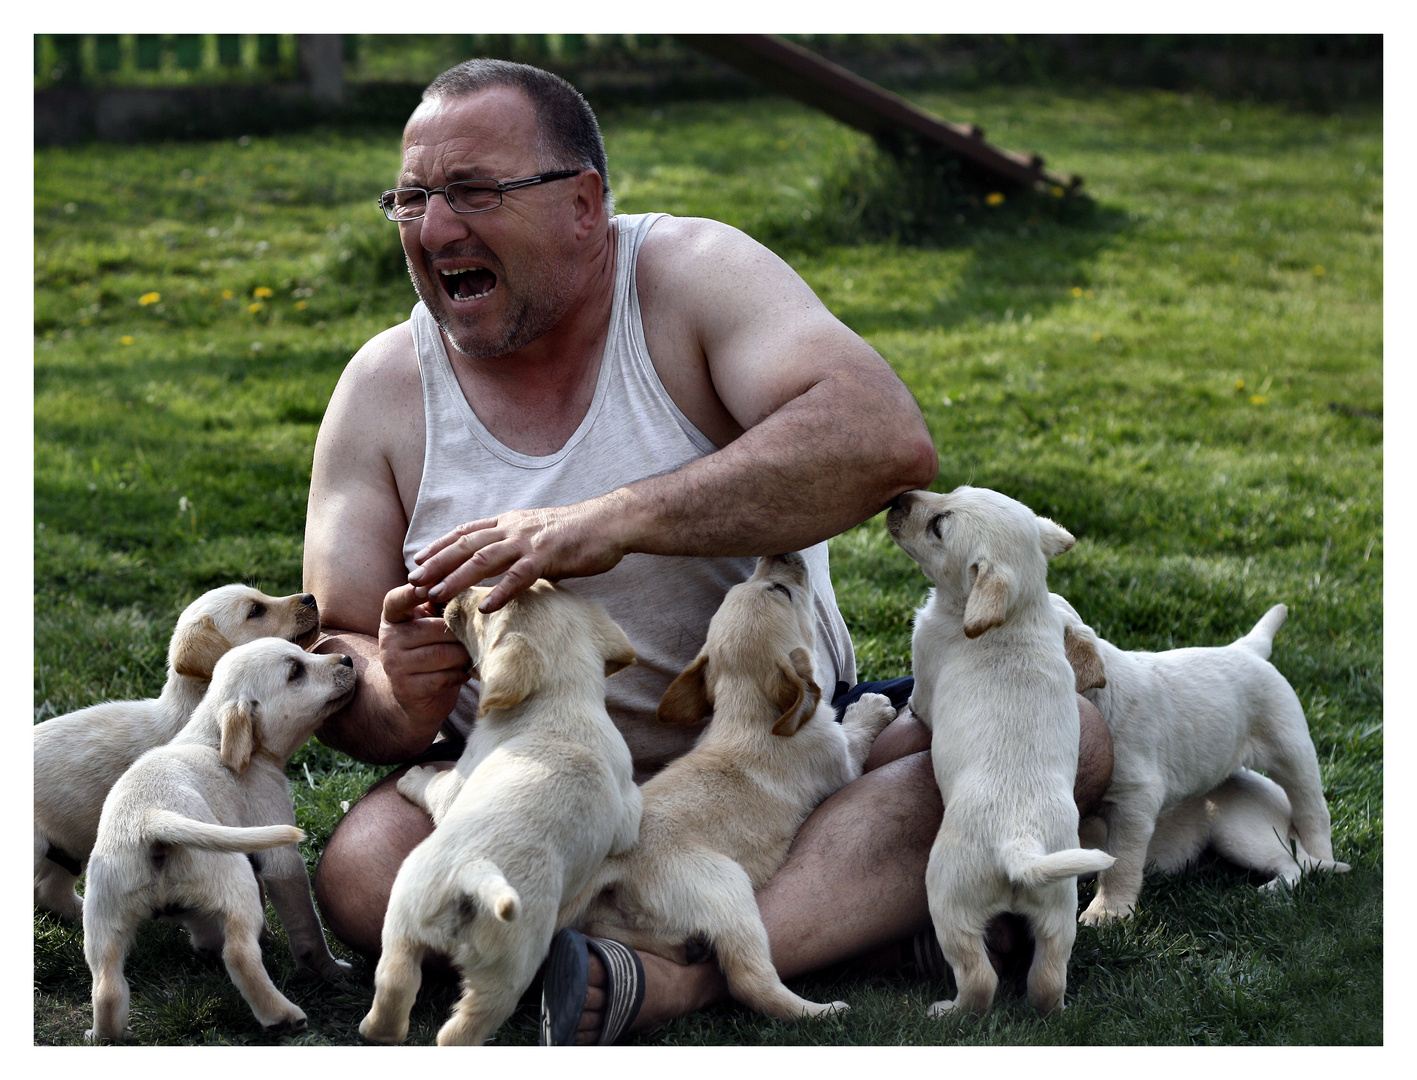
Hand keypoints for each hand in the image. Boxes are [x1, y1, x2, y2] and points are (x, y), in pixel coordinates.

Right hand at [378, 584, 470, 727]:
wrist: (416, 697)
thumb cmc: (430, 651)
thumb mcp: (429, 625)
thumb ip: (439, 605)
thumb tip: (461, 584)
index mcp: (393, 618)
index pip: (397, 600)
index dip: (411, 593)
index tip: (427, 588)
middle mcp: (388, 640)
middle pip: (435, 629)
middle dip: (460, 634)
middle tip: (475, 637)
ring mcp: (394, 666)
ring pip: (443, 655)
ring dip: (463, 656)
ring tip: (469, 655)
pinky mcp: (406, 689)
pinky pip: (444, 677)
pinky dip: (459, 675)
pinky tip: (461, 673)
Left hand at [407, 495, 632, 613]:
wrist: (610, 522)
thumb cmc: (579, 533)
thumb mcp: (540, 535)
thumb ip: (519, 550)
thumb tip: (507, 570)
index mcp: (510, 522)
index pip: (466, 531)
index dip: (440, 545)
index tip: (419, 559)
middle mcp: (512, 528)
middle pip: (465, 545)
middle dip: (437, 564)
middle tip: (413, 582)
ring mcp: (528, 542)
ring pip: (483, 559)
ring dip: (457, 578)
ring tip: (436, 596)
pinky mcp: (547, 556)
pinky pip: (518, 576)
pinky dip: (500, 592)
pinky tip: (484, 607)